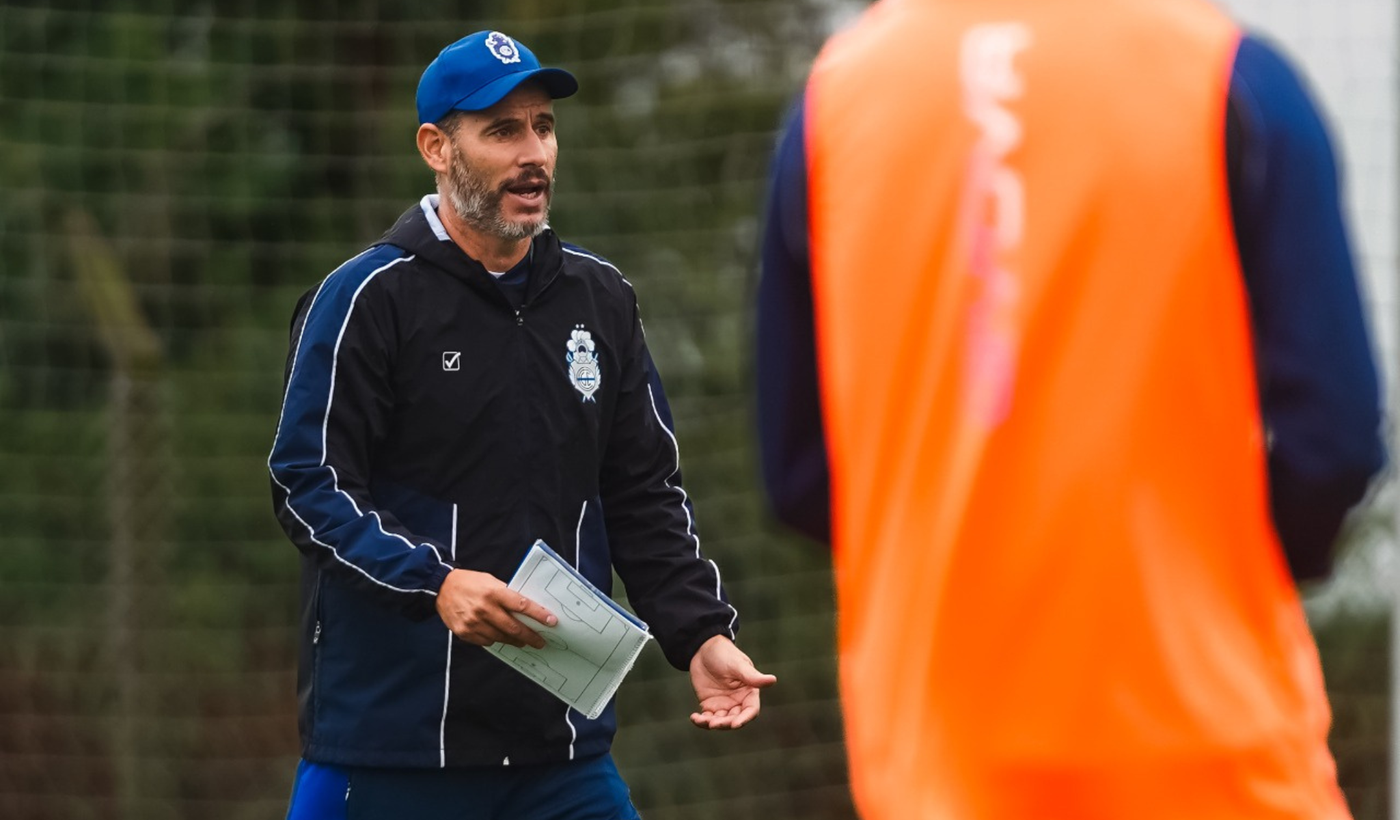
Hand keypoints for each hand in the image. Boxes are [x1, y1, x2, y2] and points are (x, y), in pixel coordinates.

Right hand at [436, 569, 556, 647]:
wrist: (441, 588)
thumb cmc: (469, 582)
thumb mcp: (490, 581)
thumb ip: (506, 594)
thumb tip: (526, 608)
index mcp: (494, 592)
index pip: (522, 605)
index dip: (539, 615)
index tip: (551, 621)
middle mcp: (484, 608)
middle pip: (514, 627)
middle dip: (530, 636)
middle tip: (540, 641)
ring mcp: (474, 622)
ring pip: (501, 638)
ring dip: (515, 641)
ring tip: (522, 641)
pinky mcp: (465, 633)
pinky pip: (486, 642)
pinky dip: (495, 640)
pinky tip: (499, 636)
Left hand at [688, 635, 776, 729]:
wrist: (703, 648)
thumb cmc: (724, 653)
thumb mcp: (738, 665)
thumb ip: (752, 677)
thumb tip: (773, 680)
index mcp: (749, 692)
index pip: (750, 710)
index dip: (744, 719)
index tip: (735, 724)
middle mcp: (738, 701)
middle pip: (735, 719)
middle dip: (725, 723)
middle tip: (714, 723)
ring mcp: (723, 704)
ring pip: (721, 721)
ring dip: (712, 724)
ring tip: (702, 720)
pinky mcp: (709, 705)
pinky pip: (707, 718)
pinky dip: (701, 721)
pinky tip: (694, 718)